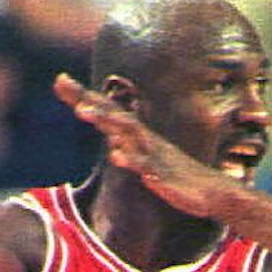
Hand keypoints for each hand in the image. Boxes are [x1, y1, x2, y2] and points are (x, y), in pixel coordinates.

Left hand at [53, 72, 229, 217]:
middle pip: (114, 113)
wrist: (212, 192)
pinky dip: (132, 159)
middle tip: (62, 82)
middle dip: (89, 99)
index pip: (109, 110)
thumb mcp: (149, 160)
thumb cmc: (178, 176)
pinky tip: (116, 155)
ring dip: (106, 121)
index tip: (59, 79)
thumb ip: (129, 150)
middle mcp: (145, 139)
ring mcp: (155, 156)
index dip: (85, 96)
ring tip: (82, 112)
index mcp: (140, 136)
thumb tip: (113, 143)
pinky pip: (147, 167)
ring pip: (128, 134)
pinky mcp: (165, 177)